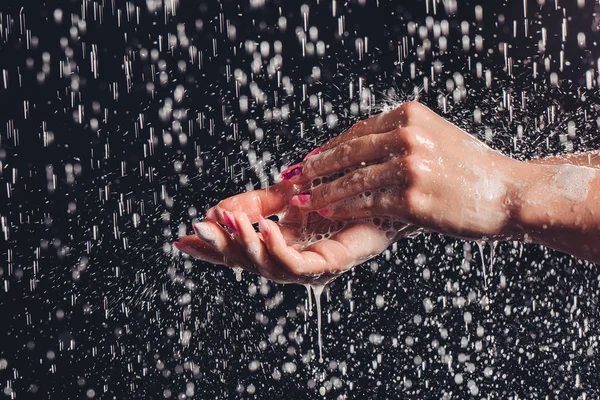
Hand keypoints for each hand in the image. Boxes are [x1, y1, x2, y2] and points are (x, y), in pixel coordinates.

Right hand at [175, 180, 419, 284]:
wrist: (385, 189)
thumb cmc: (342, 192)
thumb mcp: (288, 193)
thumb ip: (255, 203)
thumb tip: (215, 210)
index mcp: (282, 246)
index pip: (240, 252)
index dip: (211, 249)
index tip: (182, 240)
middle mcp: (295, 261)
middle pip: (249, 264)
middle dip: (222, 247)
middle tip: (199, 227)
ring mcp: (312, 268)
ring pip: (268, 268)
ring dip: (244, 245)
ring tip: (227, 221)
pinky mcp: (331, 266)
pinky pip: (296, 264)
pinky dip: (275, 247)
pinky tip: (264, 226)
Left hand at [289, 102, 525, 240]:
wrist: (508, 193)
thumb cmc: (470, 169)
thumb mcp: (435, 136)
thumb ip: (399, 136)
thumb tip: (356, 147)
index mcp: (411, 115)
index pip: (358, 130)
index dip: (330, 147)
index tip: (312, 159)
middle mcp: (408, 136)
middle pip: (348, 151)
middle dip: (318, 167)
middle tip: (297, 177)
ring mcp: (409, 168)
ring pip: (352, 180)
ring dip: (323, 192)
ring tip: (305, 201)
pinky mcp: (411, 199)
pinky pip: (366, 204)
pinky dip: (344, 210)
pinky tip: (330, 215)